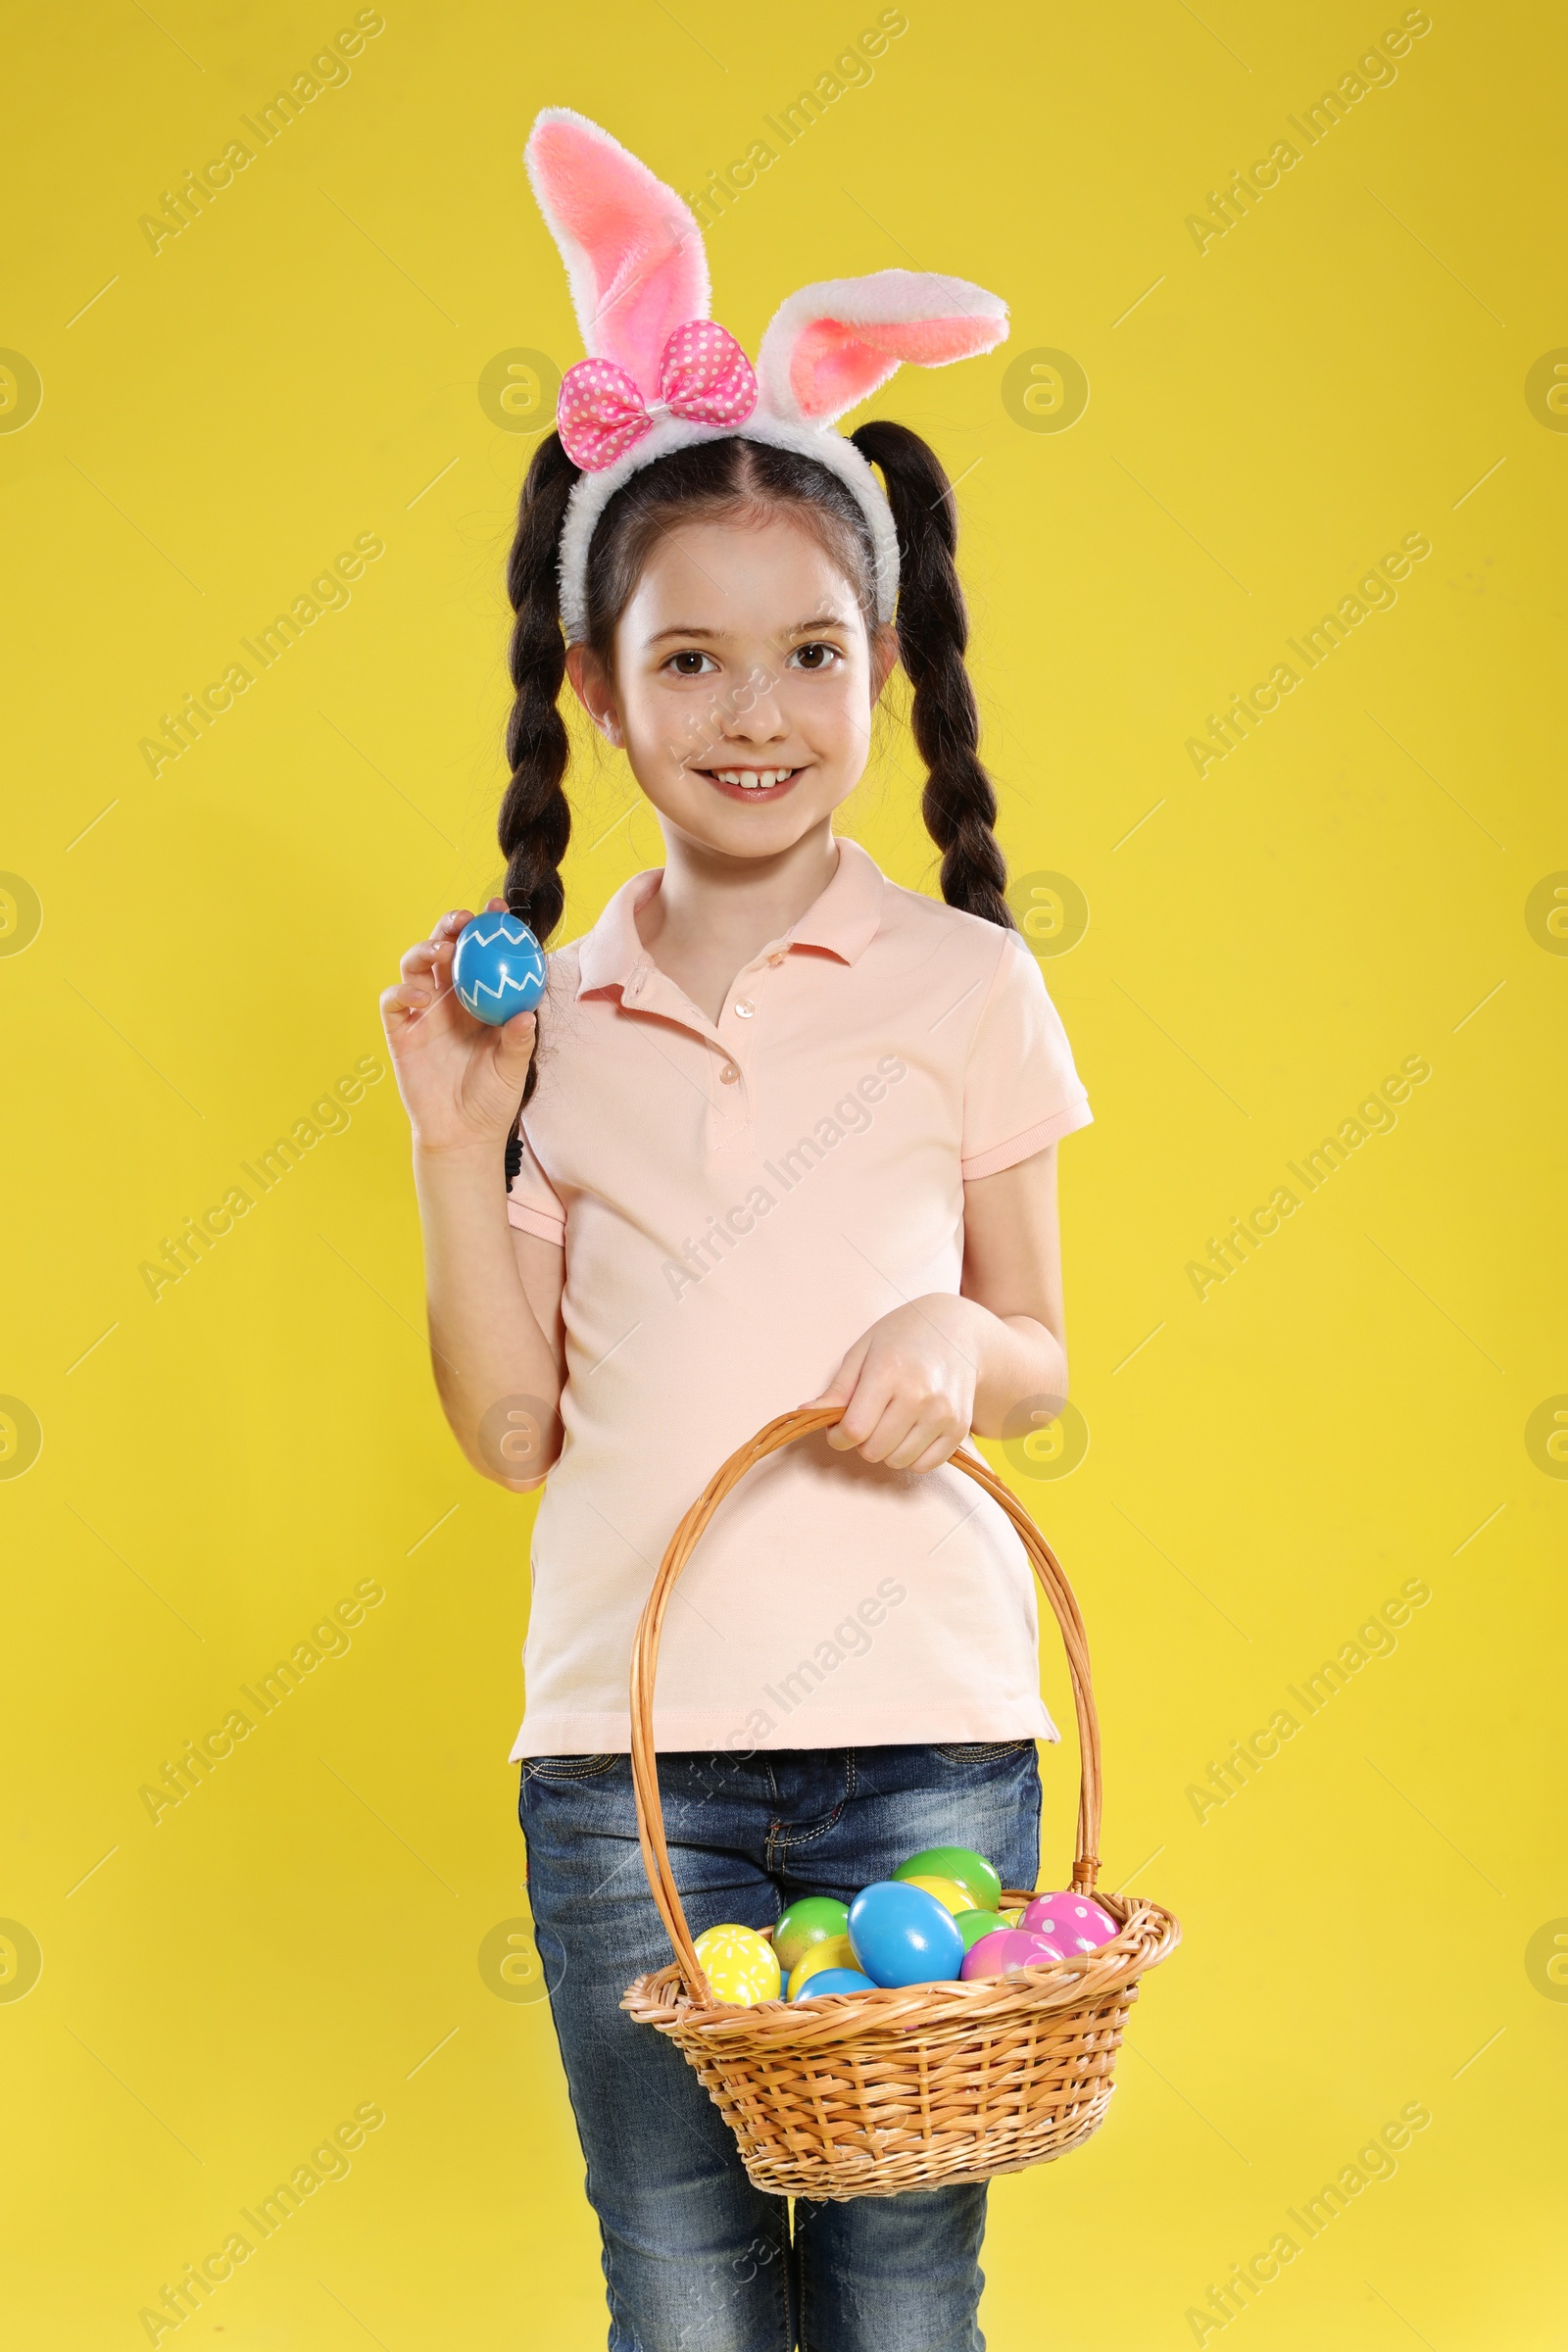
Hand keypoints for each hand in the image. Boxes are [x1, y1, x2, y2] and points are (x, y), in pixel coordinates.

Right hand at [380, 902, 538, 1154]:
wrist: (463, 1136)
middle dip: (450, 927)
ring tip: (441, 950)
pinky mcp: (401, 1032)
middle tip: (462, 920)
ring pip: (414, 965)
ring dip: (424, 950)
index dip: (487, 929)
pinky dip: (402, 990)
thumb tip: (525, 1016)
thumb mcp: (512, 1069)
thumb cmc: (493, 1099)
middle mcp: (450, 999)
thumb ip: (517, 1042)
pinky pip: (393, 1001)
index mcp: (479, 999)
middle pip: (444, 949)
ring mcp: (423, 1013)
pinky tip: (420, 994)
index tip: (498, 910)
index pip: (482, 955)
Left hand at [806, 1297, 981, 1472]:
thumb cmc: (902, 1337)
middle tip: (868, 1418)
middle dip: (861, 1441)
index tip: (838, 1427)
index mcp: (889, 1372)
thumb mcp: (863, 1351)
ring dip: (886, 1449)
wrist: (957, 1330)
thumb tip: (806, 1413)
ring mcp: (943, 1414)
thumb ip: (837, 1389)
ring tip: (891, 1421)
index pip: (854, 1429)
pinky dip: (912, 1456)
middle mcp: (920, 1395)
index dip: (837, 1436)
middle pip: (873, 1450)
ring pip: (898, 1462)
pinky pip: (924, 1465)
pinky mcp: (960, 1428)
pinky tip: (911, 1431)